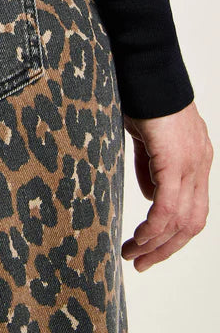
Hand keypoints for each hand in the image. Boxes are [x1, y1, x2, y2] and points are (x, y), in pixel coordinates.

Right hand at [121, 100, 212, 271]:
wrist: (147, 70)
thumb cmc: (142, 97)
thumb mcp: (147, 139)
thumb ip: (150, 168)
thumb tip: (149, 195)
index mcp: (195, 160)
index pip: (192, 209)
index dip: (172, 234)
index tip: (148, 248)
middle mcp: (200, 165)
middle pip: (192, 223)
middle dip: (166, 249)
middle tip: (140, 263)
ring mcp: (192, 164)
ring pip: (182, 220)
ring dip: (156, 244)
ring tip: (132, 254)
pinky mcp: (176, 161)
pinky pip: (168, 206)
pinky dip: (155, 227)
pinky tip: (140, 237)